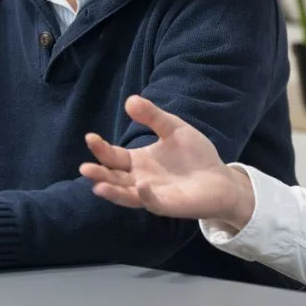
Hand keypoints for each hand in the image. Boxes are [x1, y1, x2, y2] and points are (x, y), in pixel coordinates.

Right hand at [79, 95, 255, 229]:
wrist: (221, 178)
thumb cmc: (196, 155)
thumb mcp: (174, 129)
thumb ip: (153, 116)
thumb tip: (130, 100)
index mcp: (137, 162)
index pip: (113, 156)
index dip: (101, 148)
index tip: (90, 137)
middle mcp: (139, 179)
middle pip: (113, 177)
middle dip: (99, 173)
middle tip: (85, 168)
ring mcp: (152, 195)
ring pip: (126, 195)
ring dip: (112, 191)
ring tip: (97, 185)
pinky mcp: (167, 205)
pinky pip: (152, 202)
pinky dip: (146, 195)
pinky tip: (141, 185)